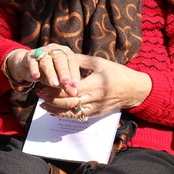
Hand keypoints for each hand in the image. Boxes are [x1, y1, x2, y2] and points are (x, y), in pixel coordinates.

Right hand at [5, 43, 80, 93]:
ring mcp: (41, 52)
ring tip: (54, 84)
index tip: (75, 85)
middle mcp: (54, 49)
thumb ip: (66, 85)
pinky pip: (32, 62)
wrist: (29, 67)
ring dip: (51, 73)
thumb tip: (74, 93)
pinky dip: (34, 69)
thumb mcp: (58, 79)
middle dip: (63, 71)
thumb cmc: (49, 73)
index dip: (74, 72)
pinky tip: (36, 76)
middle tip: (66, 82)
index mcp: (65, 52)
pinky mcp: (29, 56)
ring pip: (46, 61)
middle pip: (60, 58)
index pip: (72, 60)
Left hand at [37, 54, 151, 119]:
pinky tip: (54, 112)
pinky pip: (78, 116)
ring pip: (71, 113)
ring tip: (42, 105)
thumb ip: (80, 61)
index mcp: (95, 84)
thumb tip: (63, 57)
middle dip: (51, 100)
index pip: (70, 90)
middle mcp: (94, 99)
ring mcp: (96, 108)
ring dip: (55, 110)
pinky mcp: (96, 114)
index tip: (43, 86)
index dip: (56, 90)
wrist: (134, 90)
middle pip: (68, 103)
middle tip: (39, 95)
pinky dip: (64, 115)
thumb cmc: (118, 72)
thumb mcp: (99, 62)